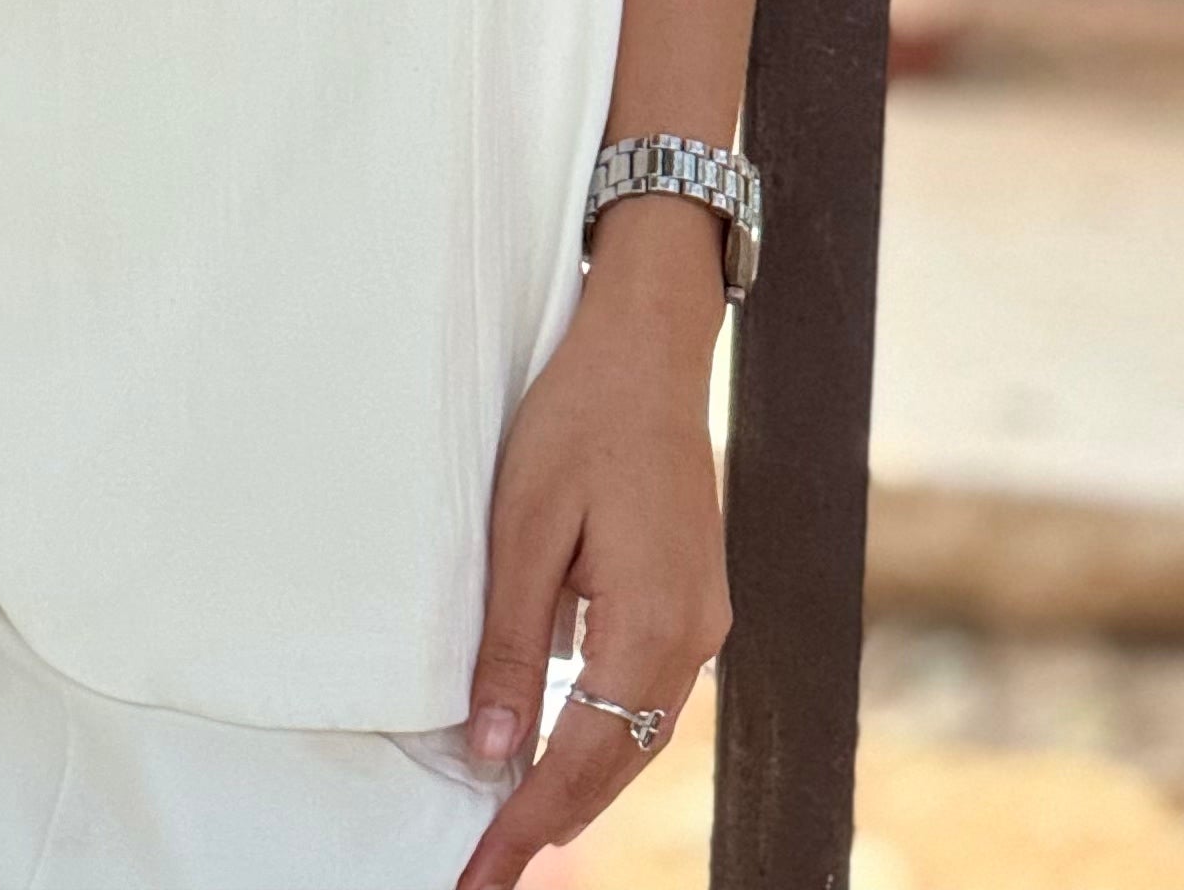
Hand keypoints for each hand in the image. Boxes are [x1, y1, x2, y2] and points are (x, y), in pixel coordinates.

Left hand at [451, 215, 732, 886]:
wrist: (649, 346)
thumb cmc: (578, 417)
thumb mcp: (523, 525)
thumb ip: (514, 643)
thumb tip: (494, 751)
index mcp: (651, 624)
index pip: (582, 761)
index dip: (527, 826)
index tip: (480, 873)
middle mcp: (693, 638)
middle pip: (619, 764)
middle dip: (551, 821)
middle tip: (487, 870)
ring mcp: (704, 622)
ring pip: (639, 737)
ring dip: (580, 784)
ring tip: (513, 828)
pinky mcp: (695, 601)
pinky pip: (649, 696)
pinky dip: (604, 736)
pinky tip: (559, 747)